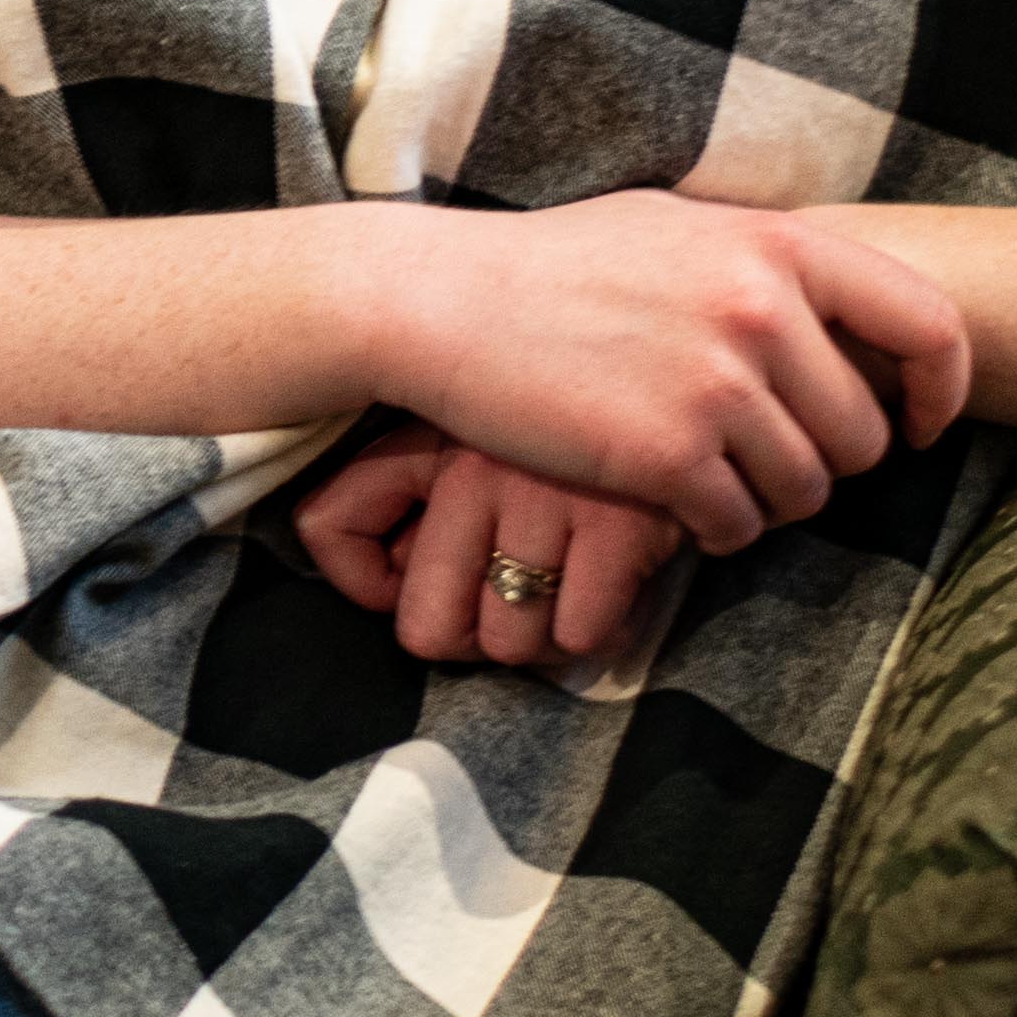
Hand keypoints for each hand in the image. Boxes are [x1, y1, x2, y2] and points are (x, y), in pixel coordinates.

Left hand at [294, 428, 688, 669]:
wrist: (690, 371)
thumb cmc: (574, 415)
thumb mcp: (471, 425)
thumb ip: (401, 491)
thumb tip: (383, 587)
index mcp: (424, 437)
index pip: (326, 524)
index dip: (363, 581)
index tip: (407, 580)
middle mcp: (472, 469)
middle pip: (428, 630)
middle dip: (472, 637)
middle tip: (512, 606)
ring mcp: (546, 500)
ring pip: (510, 644)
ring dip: (543, 637)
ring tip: (571, 585)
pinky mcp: (620, 527)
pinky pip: (581, 635)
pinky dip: (600, 627)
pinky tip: (616, 580)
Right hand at [374, 195, 970, 552]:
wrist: (441, 301)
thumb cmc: (555, 264)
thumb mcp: (678, 226)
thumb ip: (766, 260)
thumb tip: (846, 306)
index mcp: (778, 246)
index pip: (929, 325)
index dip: (940, 391)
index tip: (915, 424)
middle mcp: (761, 312)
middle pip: (862, 436)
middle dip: (822, 463)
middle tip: (763, 459)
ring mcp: (715, 386)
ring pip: (805, 491)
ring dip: (765, 503)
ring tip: (710, 480)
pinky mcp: (665, 455)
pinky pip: (735, 524)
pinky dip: (710, 529)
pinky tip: (670, 504)